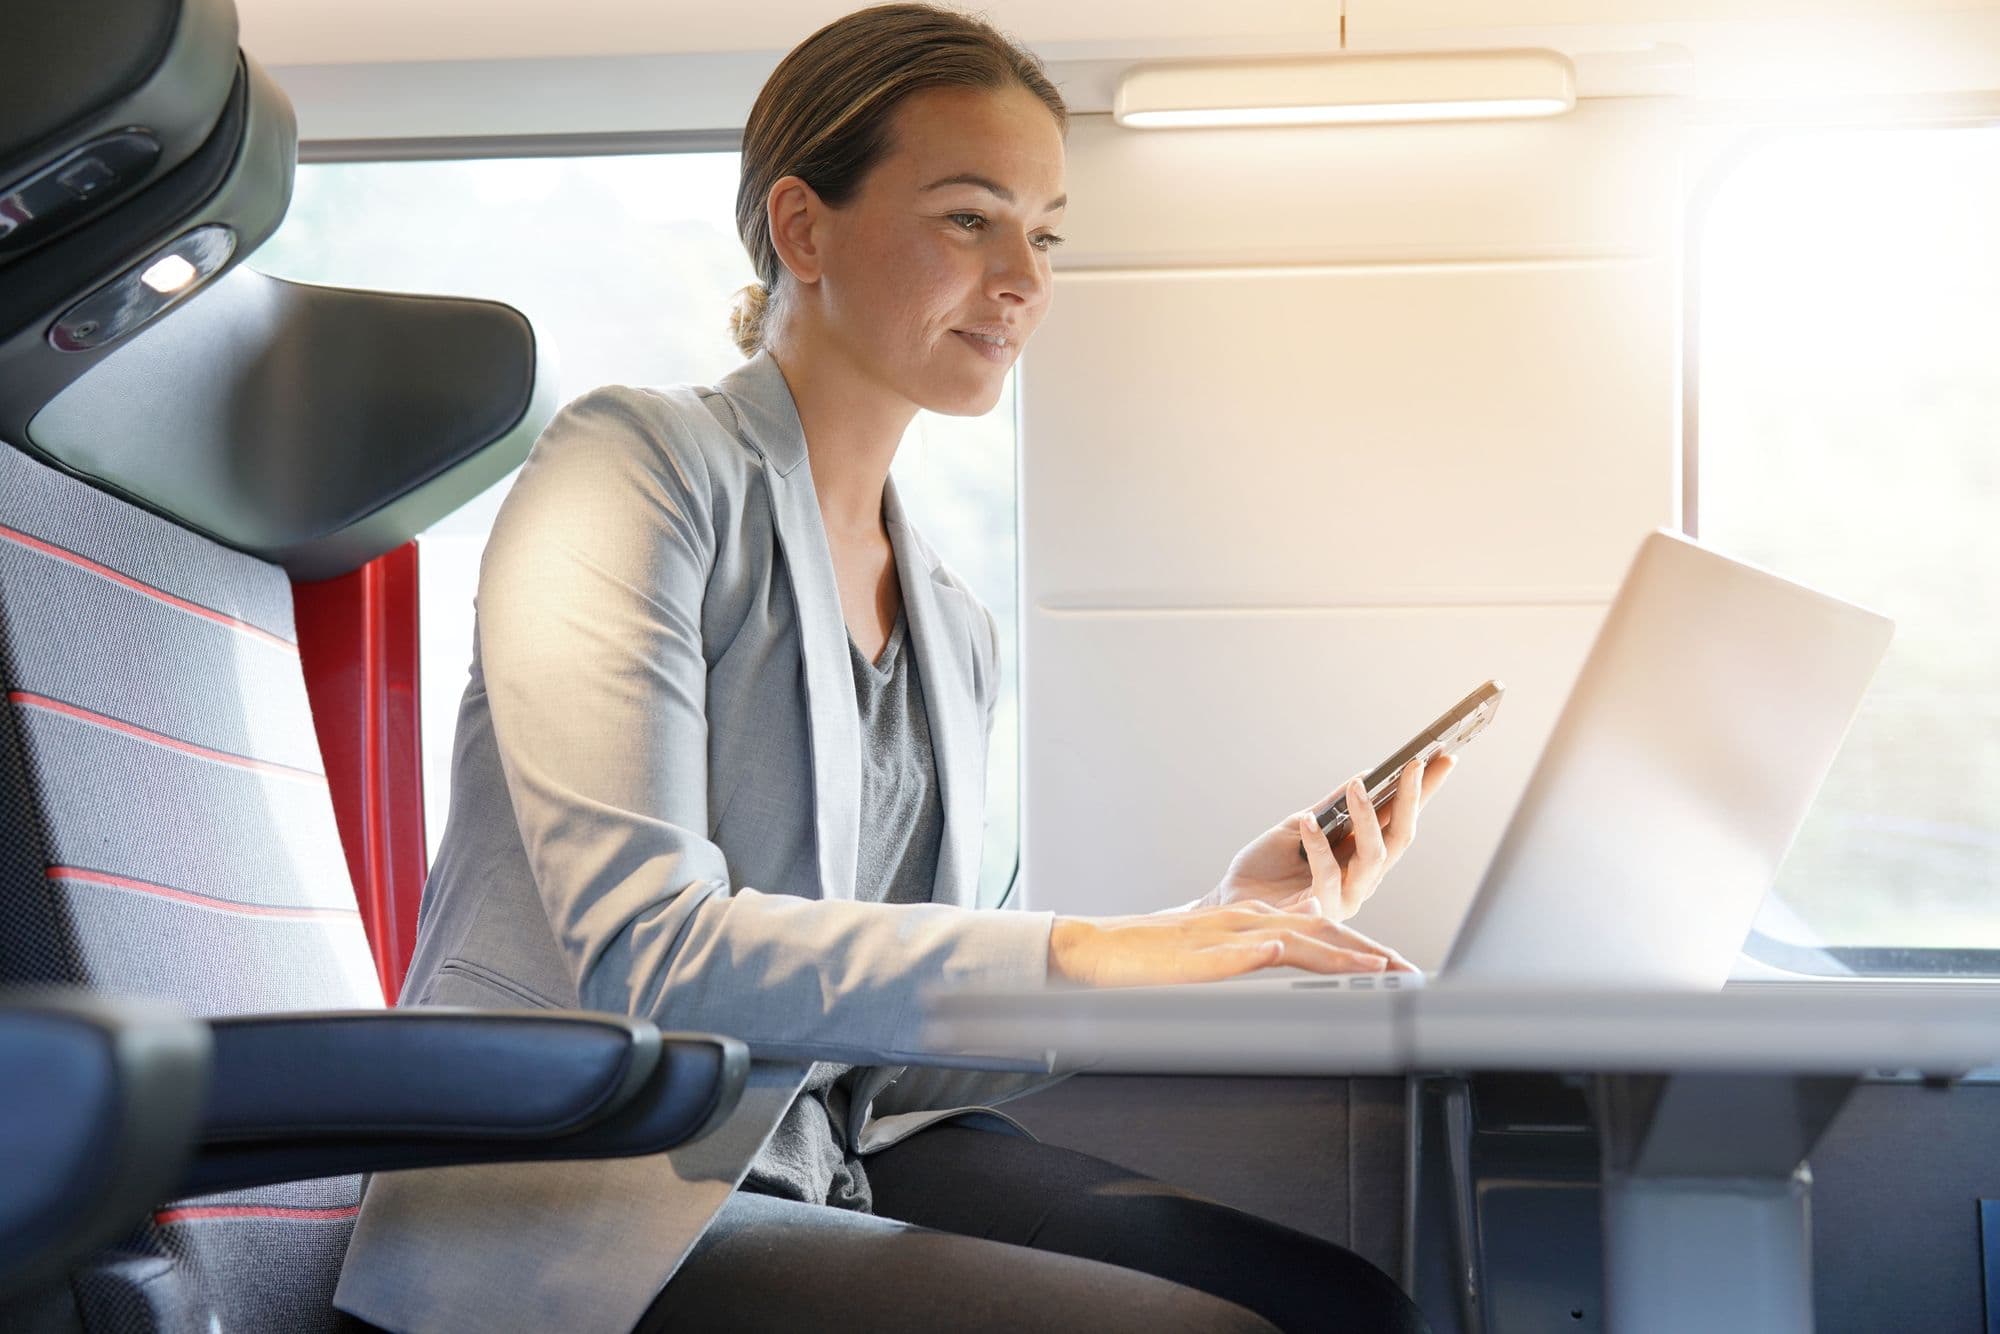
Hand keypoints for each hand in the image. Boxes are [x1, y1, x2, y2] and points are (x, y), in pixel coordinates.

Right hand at [1047, 902, 1414, 987]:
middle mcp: (1249, 921)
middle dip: (1372, 953)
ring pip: (1290, 939)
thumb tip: (1296, 939)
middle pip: (1322, 932)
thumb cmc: (1157, 959)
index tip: (1403, 972)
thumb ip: (1257, 942)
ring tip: (1375, 968)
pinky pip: (1232, 953)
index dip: (1367, 950)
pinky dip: (1258, 952)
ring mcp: (1225, 937)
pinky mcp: (1196, 954)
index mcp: (1256, 922)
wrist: (1101, 952)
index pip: (1324, 933)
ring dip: (1336, 954)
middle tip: (1411, 974)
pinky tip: (1279, 951)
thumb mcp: (1219, 951)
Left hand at [1201, 755, 1455, 921]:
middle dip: (1412, 798)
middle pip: (1401, 837)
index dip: (1424, 790)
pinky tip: (1308, 821)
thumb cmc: (1265, 869)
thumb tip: (1364, 777)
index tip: (1443, 756)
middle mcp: (1363, 878)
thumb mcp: (1300, 827)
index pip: (1401, 819)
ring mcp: (1346, 896)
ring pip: (1375, 856)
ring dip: (1368, 818)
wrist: (1231, 902)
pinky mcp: (1321, 910)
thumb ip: (1331, 809)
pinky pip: (1328, 875)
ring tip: (1356, 786)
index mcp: (1361, 856)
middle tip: (1414, 764)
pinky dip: (1318, 845)